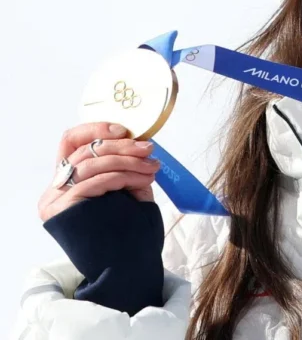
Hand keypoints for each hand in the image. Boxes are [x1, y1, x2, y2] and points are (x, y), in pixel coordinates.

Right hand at [38, 122, 160, 221]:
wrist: (125, 266)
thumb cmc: (126, 229)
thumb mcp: (125, 189)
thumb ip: (123, 167)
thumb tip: (139, 142)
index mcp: (66, 180)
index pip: (70, 142)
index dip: (96, 130)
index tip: (125, 130)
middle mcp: (54, 189)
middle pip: (85, 151)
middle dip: (122, 147)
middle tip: (149, 150)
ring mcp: (56, 200)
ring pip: (92, 164)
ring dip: (128, 162)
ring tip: (152, 168)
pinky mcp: (64, 209)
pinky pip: (96, 181)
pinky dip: (123, 176)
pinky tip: (143, 179)